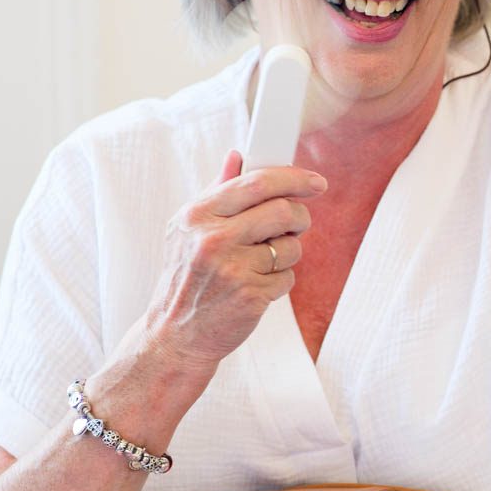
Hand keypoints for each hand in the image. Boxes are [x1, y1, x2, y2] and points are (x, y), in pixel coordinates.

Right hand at [140, 150, 324, 372]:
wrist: (175, 335)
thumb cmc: (187, 278)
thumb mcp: (188, 230)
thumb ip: (216, 191)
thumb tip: (238, 155)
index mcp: (197, 216)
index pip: (256, 182)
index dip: (294, 178)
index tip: (315, 181)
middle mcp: (212, 240)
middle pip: (282, 211)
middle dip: (300, 217)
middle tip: (298, 224)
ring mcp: (231, 269)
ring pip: (290, 247)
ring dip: (287, 254)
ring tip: (262, 263)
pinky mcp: (249, 296)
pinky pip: (287, 278)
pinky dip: (279, 281)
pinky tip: (255, 287)